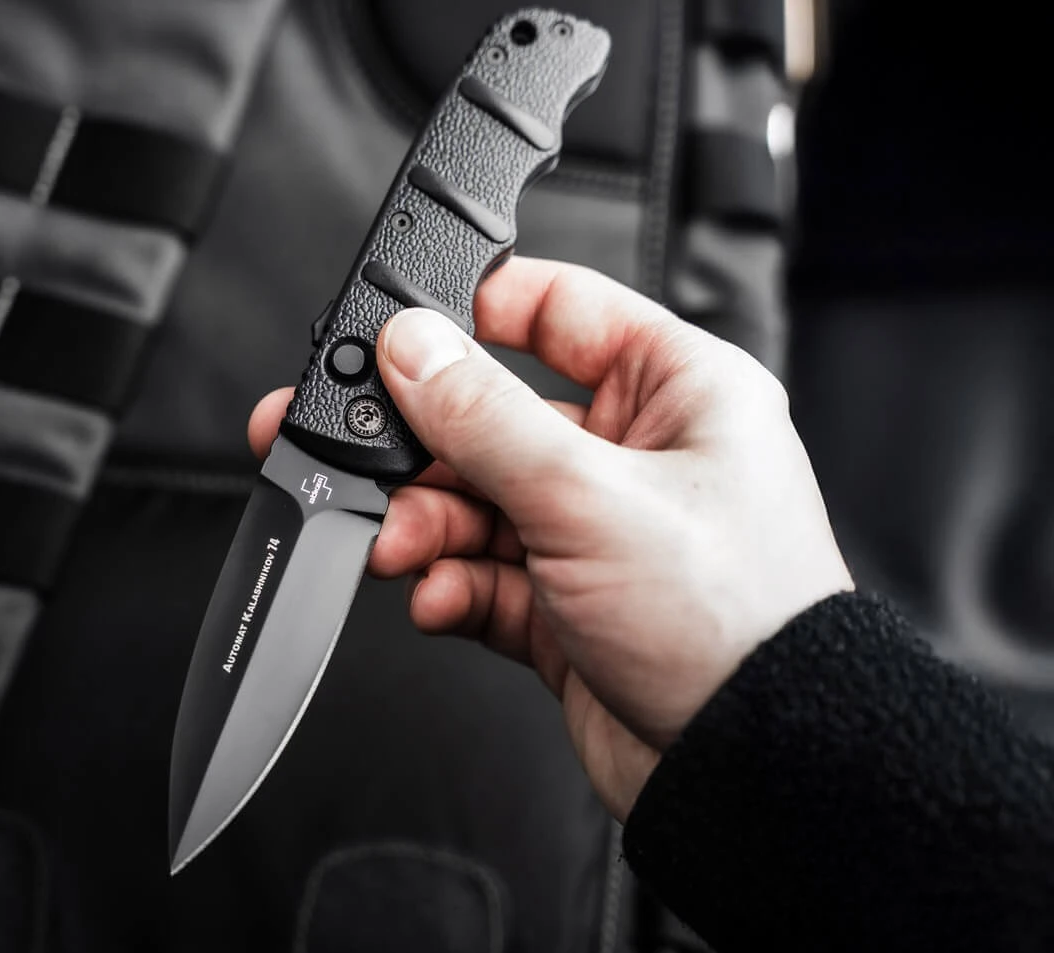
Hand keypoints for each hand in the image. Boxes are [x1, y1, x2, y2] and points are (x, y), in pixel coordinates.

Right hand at [248, 257, 852, 818]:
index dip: (479, 312)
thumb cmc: (731, 621)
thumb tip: (414, 347)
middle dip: (426, 448)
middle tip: (361, 456)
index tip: (404, 331)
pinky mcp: (569, 605)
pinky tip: (436, 596)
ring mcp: (600, 533)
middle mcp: (638, 456)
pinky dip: (452, 584)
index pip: (563, 311)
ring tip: (399, 545)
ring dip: (427, 524)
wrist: (749, 767)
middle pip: (499, 419)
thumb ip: (486, 418)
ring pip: (482, 502)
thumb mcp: (589, 496)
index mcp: (677, 392)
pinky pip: (487, 575)